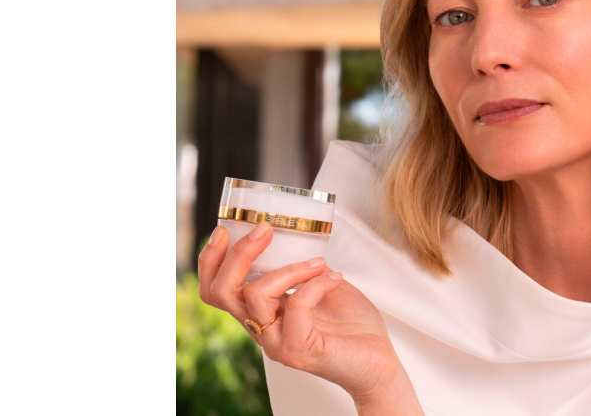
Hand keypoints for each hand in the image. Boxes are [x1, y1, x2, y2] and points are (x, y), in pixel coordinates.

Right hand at [198, 222, 421, 411]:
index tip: (226, 230)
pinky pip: (297, 305)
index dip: (211, 260)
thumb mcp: (321, 285)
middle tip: (265, 229)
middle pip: (223, 291)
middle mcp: (262, 330)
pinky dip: (316, 284)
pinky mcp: (299, 349)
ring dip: (290, 268)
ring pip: (256, 295)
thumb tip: (296, 241)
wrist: (379, 361)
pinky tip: (335, 279)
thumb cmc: (352, 326)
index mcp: (261, 313)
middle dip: (240, 253)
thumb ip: (302, 269)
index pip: (216, 291)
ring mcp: (277, 342)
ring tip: (319, 263)